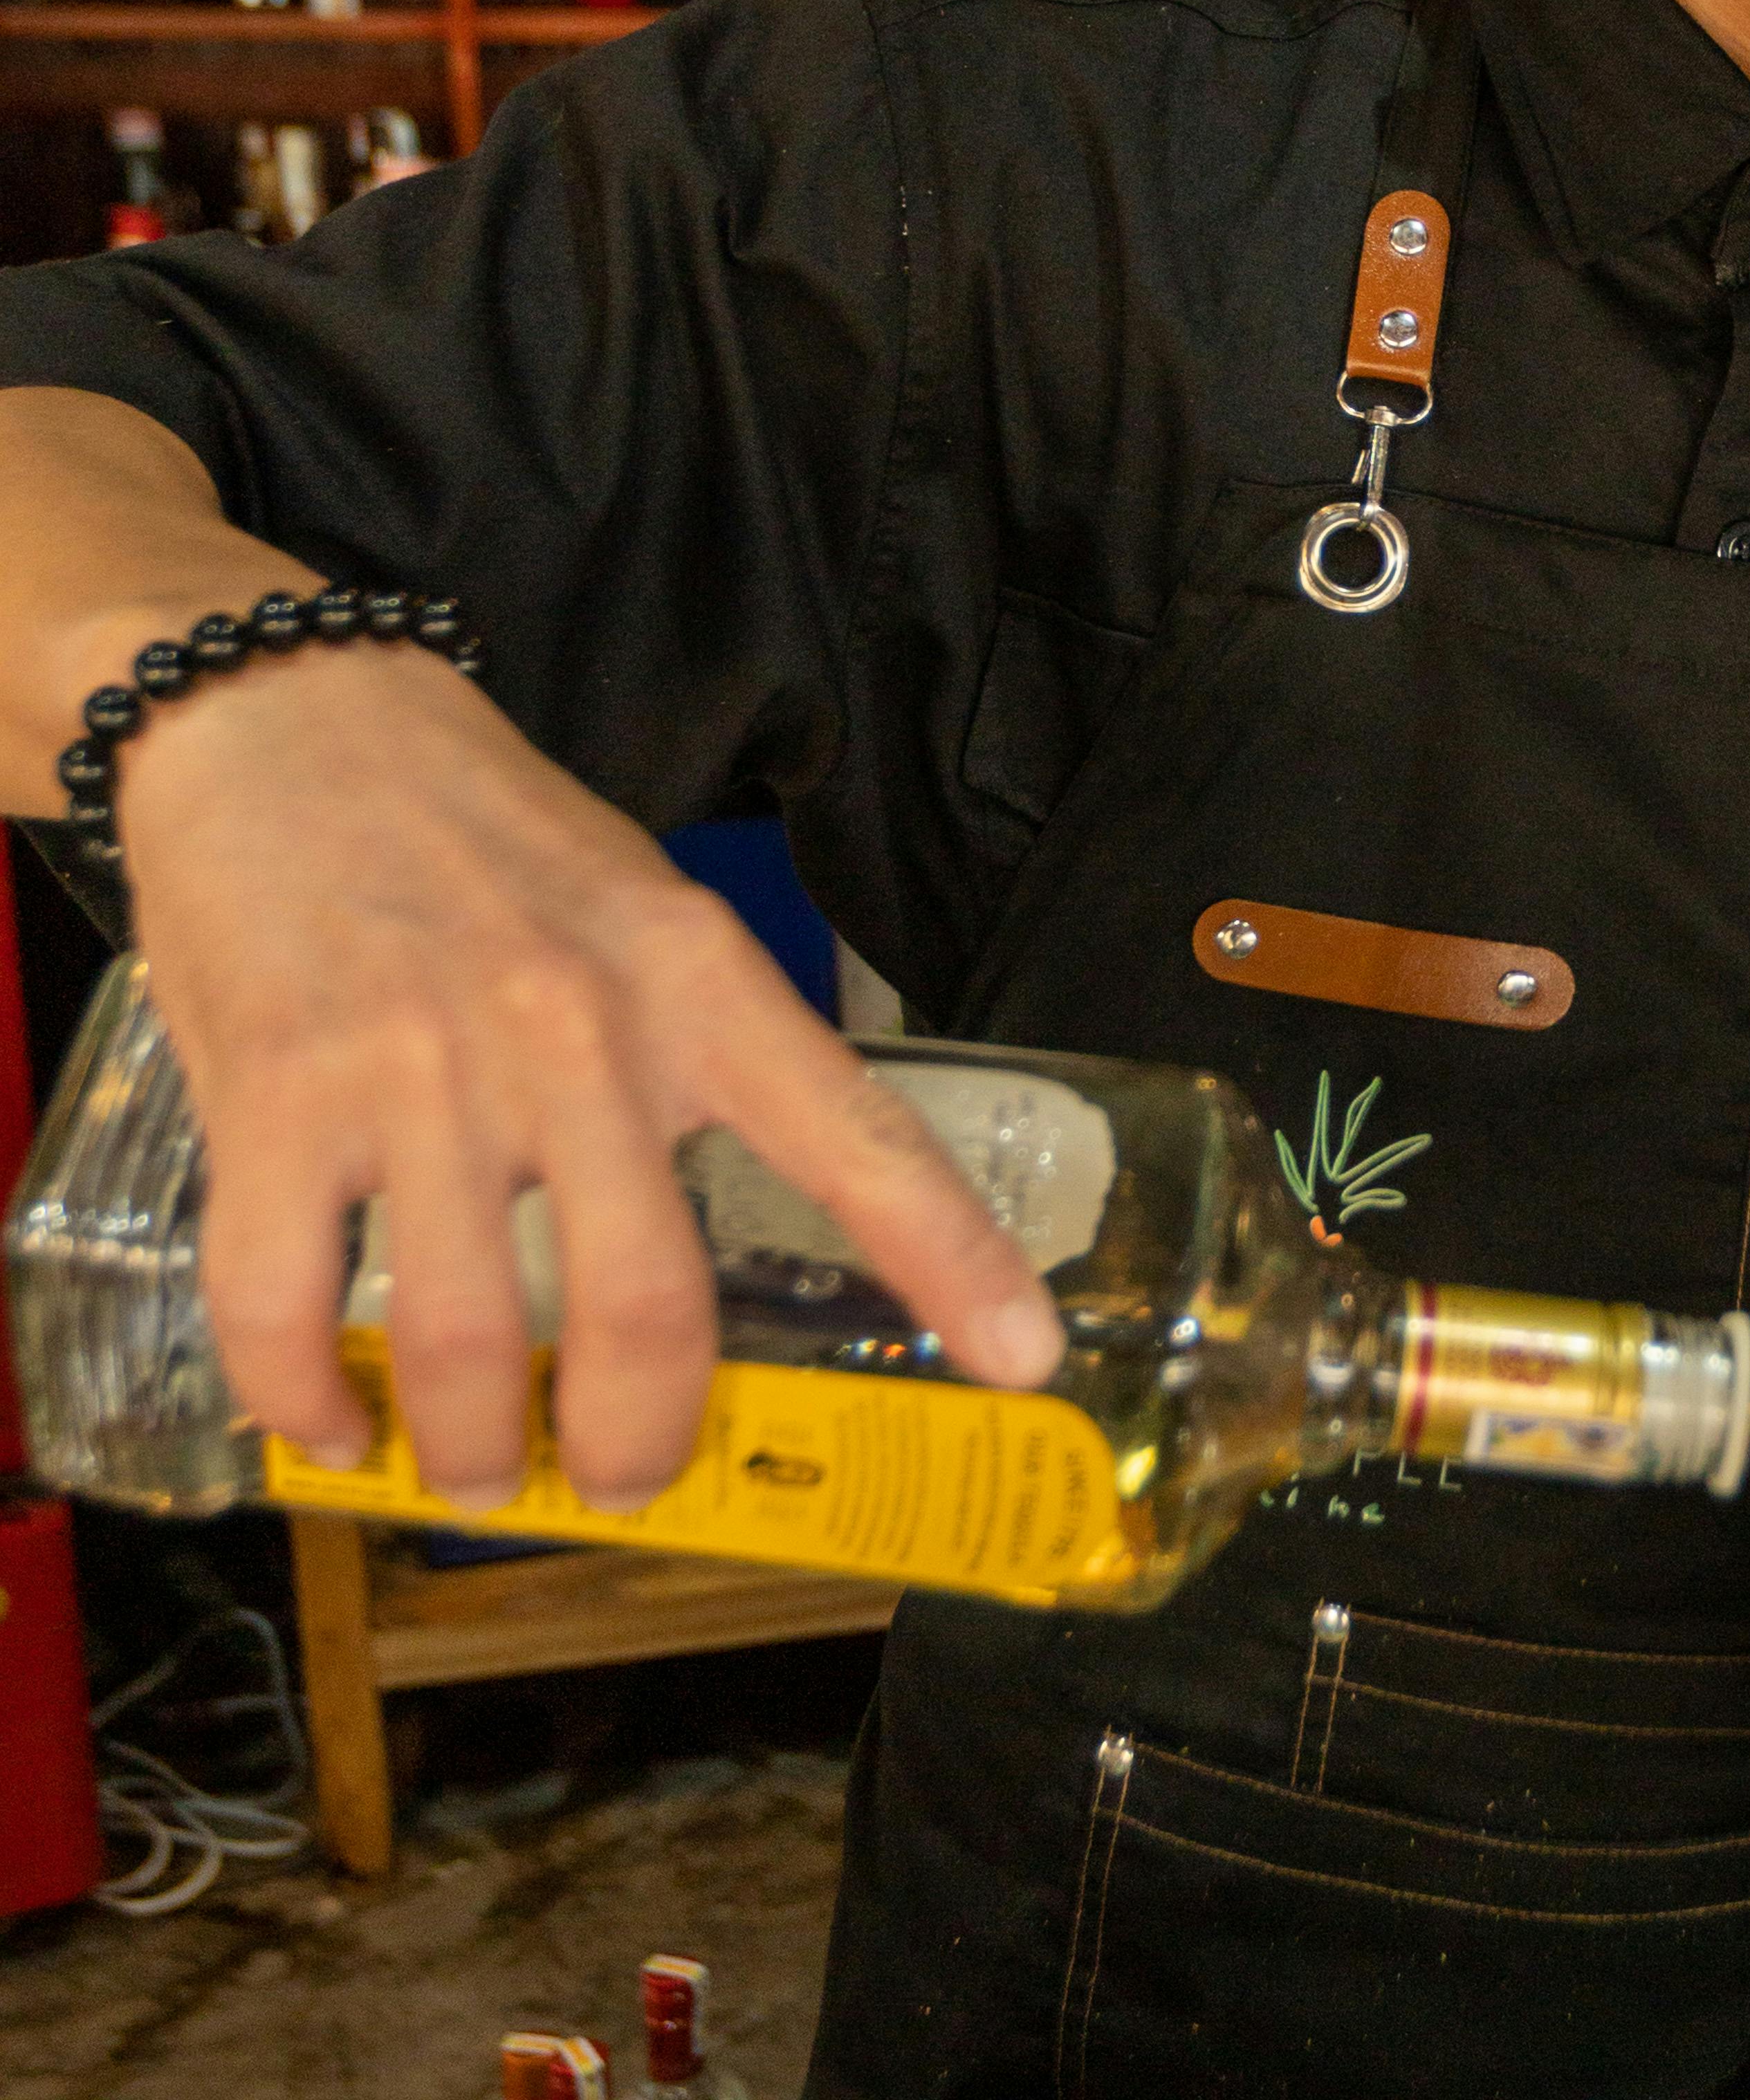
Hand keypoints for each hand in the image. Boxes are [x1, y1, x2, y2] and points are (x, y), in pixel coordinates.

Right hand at [115, 639, 1063, 1517]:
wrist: (287, 716)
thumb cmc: (474, 826)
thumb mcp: (635, 905)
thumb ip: (683, 1049)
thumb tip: (702, 1236)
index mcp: (692, 975)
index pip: (854, 1136)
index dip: (949, 1260)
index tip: (1025, 1360)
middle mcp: (575, 1026)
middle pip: (644, 1309)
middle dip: (638, 1445)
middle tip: (622, 1479)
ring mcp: (420, 1066)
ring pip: (467, 1343)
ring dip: (472, 1451)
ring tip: (473, 1469)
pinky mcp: (278, 1094)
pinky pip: (289, 1309)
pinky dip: (310, 1404)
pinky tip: (332, 1423)